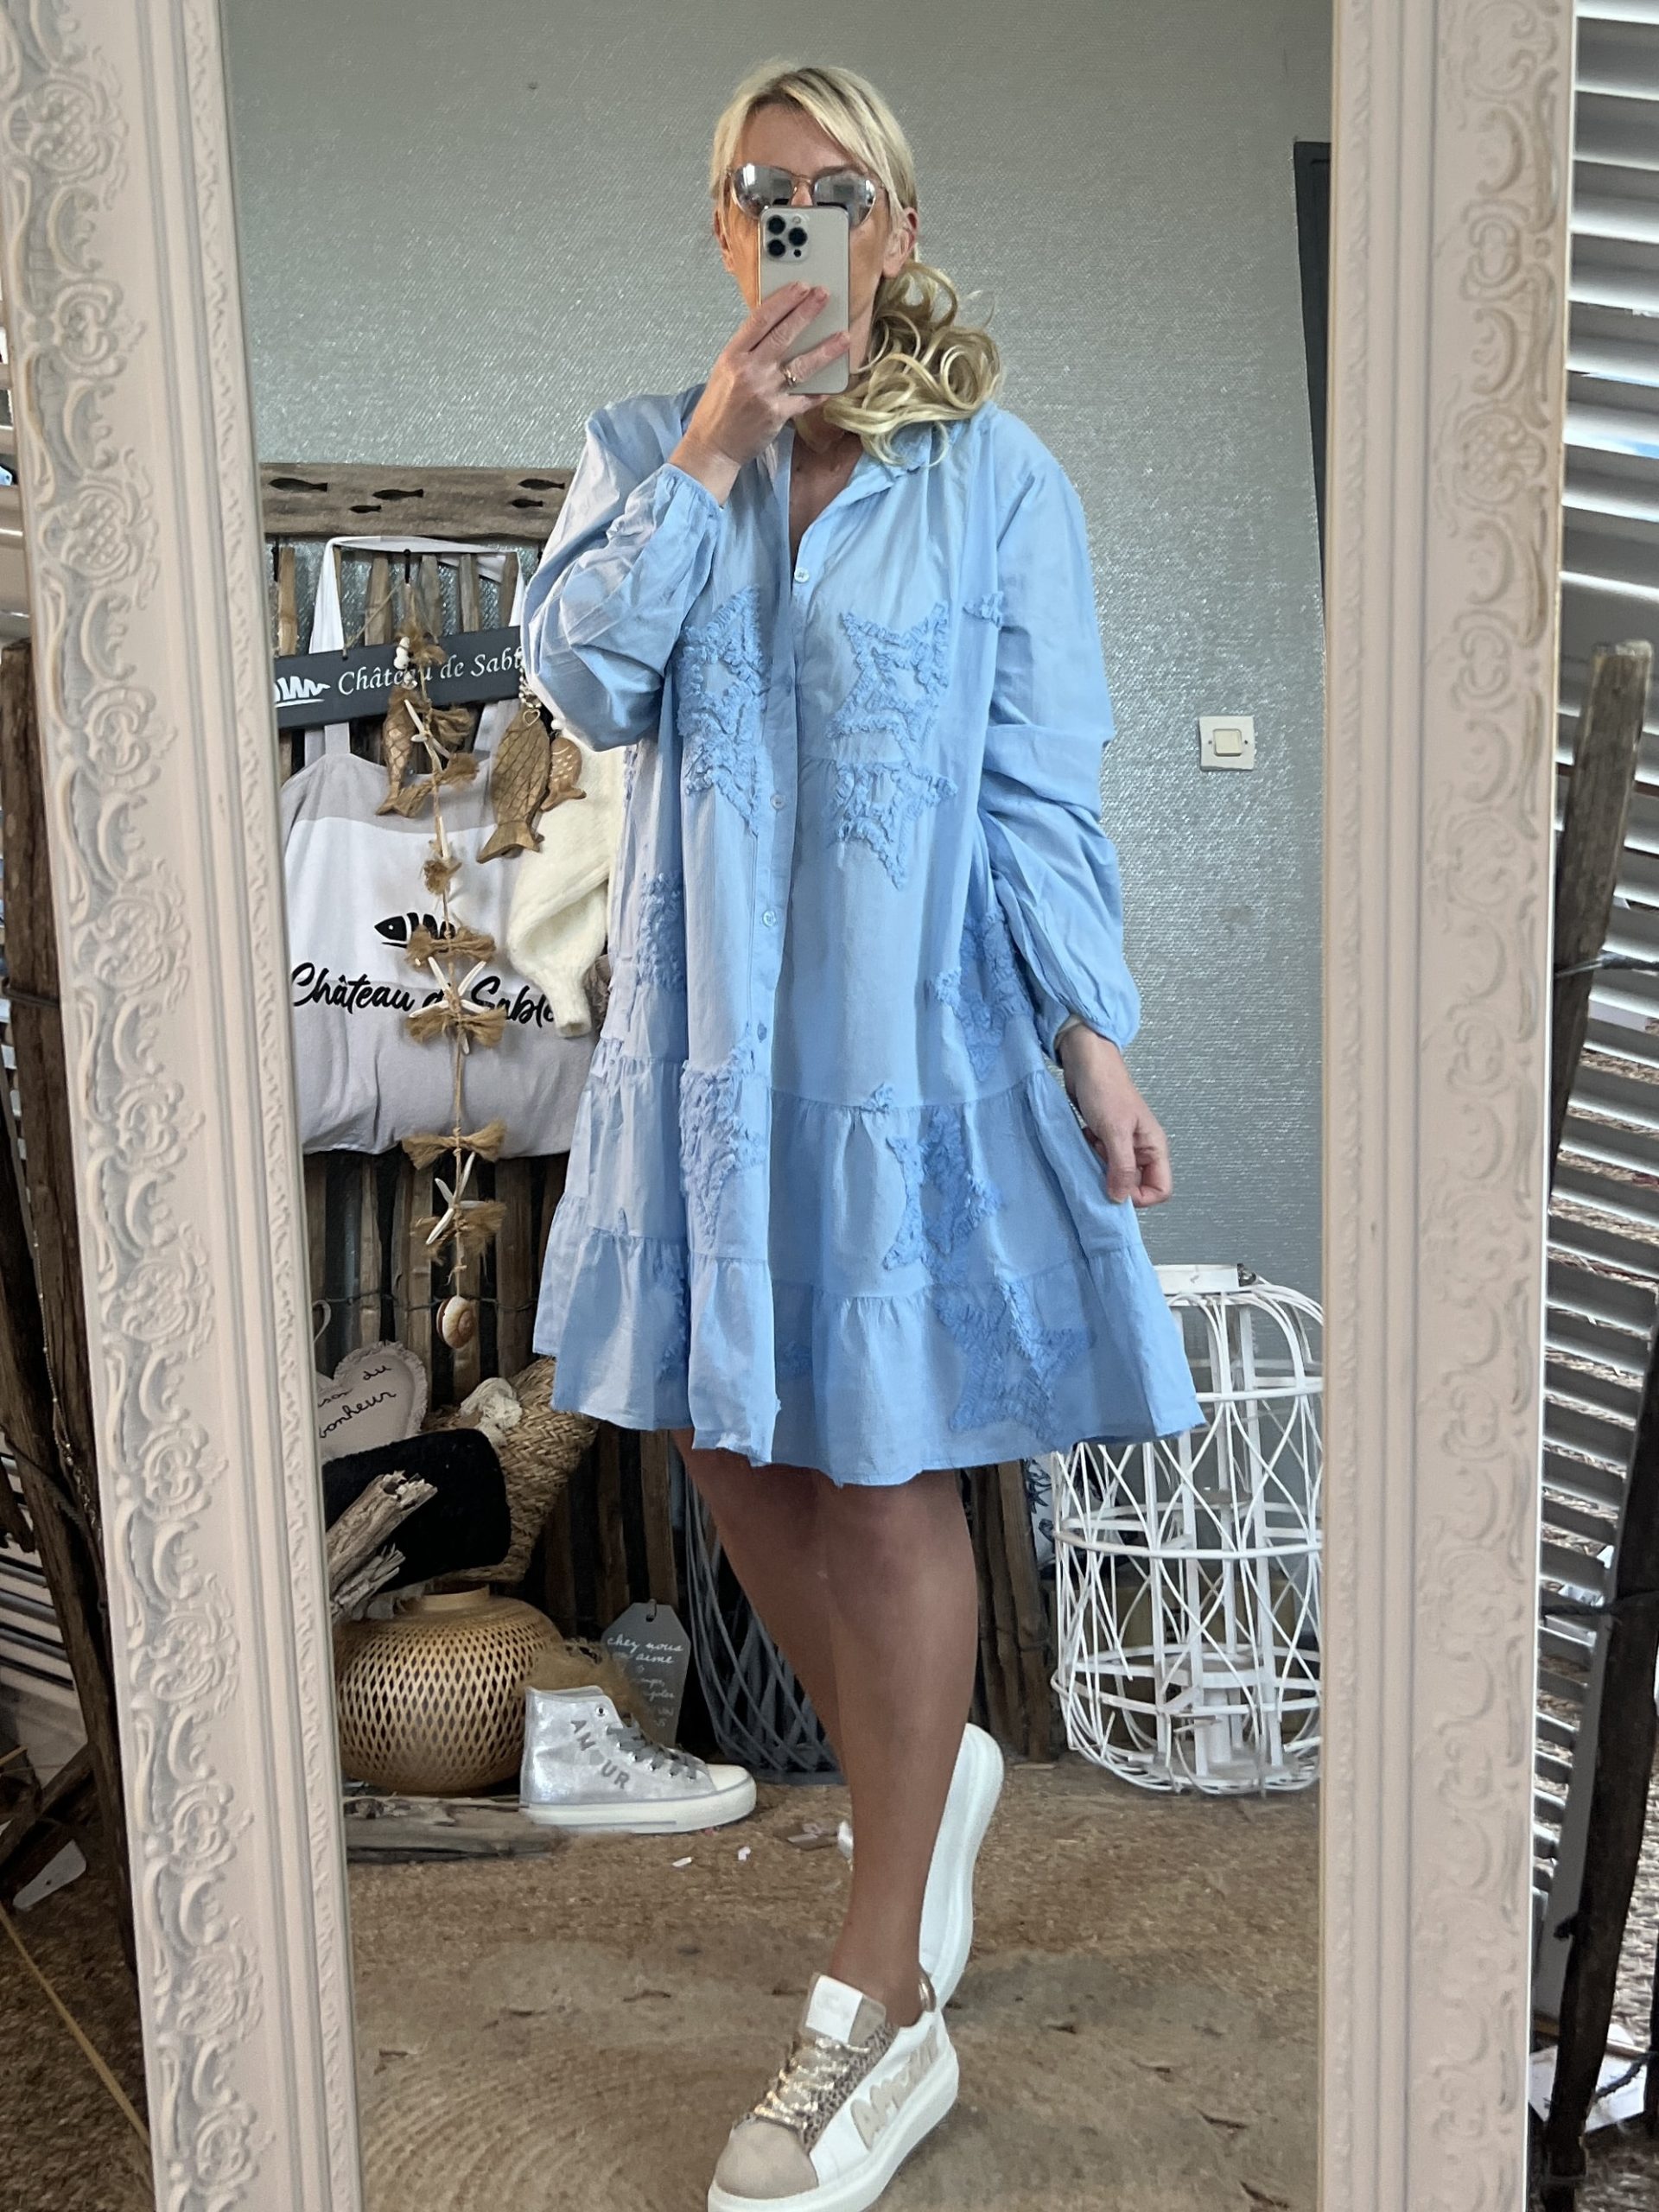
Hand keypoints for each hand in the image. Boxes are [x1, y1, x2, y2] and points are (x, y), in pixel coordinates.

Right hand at [669, 283, 851, 499]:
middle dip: (806, 312)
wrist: (714, 445)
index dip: (783, 300)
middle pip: (783, 335)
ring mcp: (765, 392)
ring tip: (844, 337)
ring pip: (801, 365)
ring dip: (825, 349)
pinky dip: (820, 391)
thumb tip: (776, 329)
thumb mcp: (725, 370)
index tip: (801, 287)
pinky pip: (805, 399)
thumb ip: (748, 351)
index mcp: (733, 355)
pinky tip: (835, 383)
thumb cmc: (719, 407)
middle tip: (824, 296)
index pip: (761, 319)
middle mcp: (750, 370)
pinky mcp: (777, 414)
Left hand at [1058, 1028, 1173, 1206]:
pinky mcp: (1105, 1139)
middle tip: (1100, 1166)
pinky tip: (1086, 1140)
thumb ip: (1121, 1167)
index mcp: (1154, 1146)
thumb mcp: (1115, 1131)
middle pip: (1137, 1185)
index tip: (1116, 1190)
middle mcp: (1141, 1148)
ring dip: (1101, 1169)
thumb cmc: (1105, 1087)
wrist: (1085, 1063)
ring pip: (1116, 1174)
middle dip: (1116, 1182)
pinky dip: (1092, 1157)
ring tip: (1093, 1148)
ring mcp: (1123, 1144)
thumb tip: (1120, 1198)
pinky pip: (1101, 1162)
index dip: (1140, 1196)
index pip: (1160, 1188)